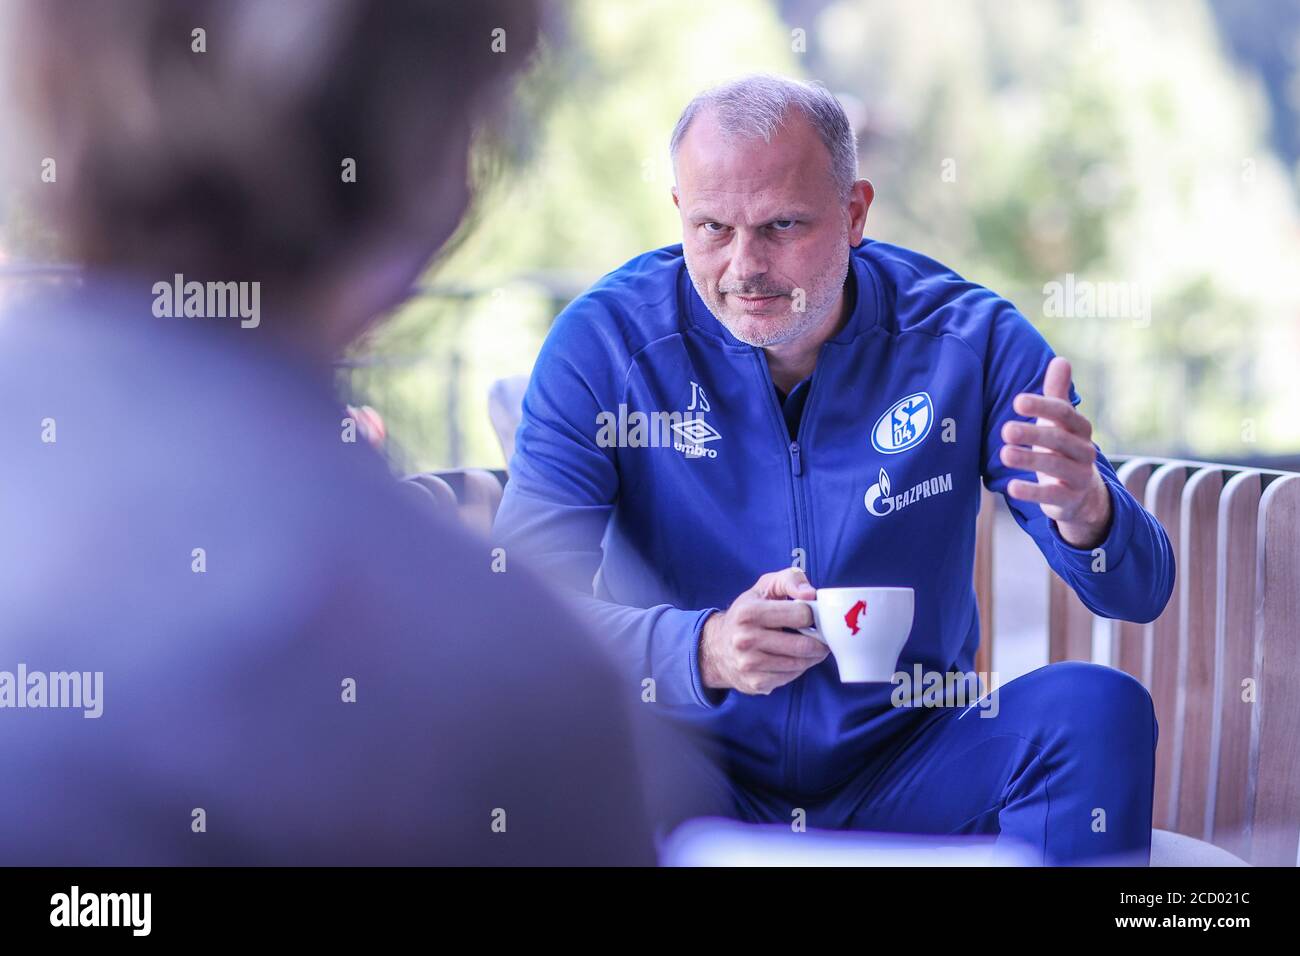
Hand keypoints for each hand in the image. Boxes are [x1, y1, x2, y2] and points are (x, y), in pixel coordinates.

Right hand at [699, 567, 829, 694]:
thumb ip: (790, 580)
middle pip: (803, 645)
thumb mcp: (765, 587)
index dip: (813, 614)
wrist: (716, 647)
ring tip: (810, 647)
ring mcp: (749, 664)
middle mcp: (746, 640)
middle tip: (822, 637)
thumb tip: (810, 594)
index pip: (801, 615)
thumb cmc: (747, 613)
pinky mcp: (755, 682)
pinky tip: (793, 659)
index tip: (812, 616)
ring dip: (812, 656)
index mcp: (749, 612)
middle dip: (820, 641)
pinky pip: (790, 677)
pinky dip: (798, 669)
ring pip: (800, 663)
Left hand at [1000, 356, 1111, 548]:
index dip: (1043, 406)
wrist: (1082, 493)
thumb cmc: (1062, 449)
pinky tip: (1011, 488)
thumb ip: (1057, 394)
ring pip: (1055, 466)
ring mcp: (1078, 476)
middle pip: (1059, 439)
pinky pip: (1051, 496)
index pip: (1064, 413)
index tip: (1017, 401)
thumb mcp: (1060, 423)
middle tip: (1006, 430)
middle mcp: (1084, 451)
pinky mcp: (1069, 500)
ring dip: (1029, 460)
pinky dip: (1031, 492)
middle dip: (1033, 433)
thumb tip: (1060, 360)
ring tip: (1004, 453)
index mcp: (1080, 428)